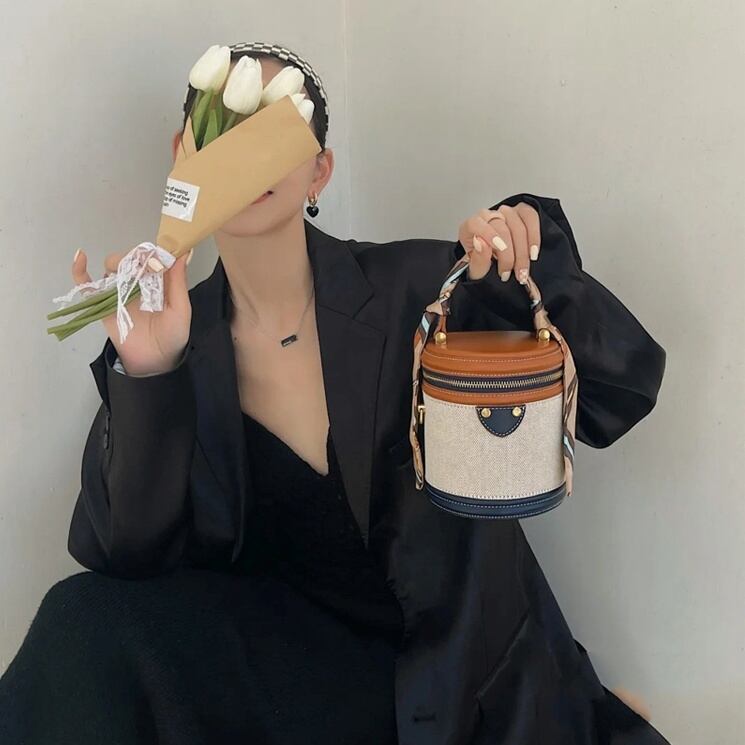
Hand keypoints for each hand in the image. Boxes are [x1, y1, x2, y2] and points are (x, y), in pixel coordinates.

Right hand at [71, 247, 193, 375]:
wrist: (154, 361)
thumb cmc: (172, 335)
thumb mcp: (180, 309)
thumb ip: (178, 282)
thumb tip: (184, 253)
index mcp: (158, 280)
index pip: (152, 256)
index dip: (152, 253)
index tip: (155, 258)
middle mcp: (139, 281)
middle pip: (130, 257)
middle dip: (134, 258)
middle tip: (141, 269)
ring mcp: (120, 291)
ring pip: (112, 266)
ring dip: (116, 264)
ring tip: (125, 277)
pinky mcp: (103, 303)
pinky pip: (86, 284)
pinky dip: (79, 270)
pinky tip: (80, 257)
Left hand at [457, 203, 540, 283]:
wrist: (497, 269)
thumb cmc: (485, 268)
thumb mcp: (477, 271)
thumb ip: (478, 260)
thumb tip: (481, 244)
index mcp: (470, 228)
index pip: (475, 223)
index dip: (488, 234)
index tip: (498, 249)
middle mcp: (487, 217)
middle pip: (501, 227)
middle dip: (508, 255)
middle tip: (510, 274)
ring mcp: (505, 214)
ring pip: (518, 225)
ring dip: (523, 251)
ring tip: (522, 271)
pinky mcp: (521, 213)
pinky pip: (531, 217)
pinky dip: (534, 237)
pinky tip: (533, 253)